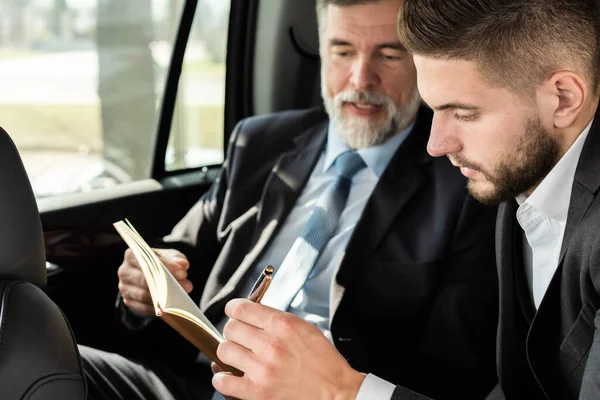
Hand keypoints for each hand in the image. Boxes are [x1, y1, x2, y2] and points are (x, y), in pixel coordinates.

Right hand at [117, 248, 192, 315]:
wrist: (148, 274)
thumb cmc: (160, 262)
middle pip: (144, 280)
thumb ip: (176, 258)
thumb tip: (183, 265)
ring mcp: (125, 289)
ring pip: (143, 296)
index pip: (146, 261)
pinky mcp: (129, 302)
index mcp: (132, 255)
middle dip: (167, 284)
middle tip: (187, 286)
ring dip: (164, 298)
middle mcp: (125, 272)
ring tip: (182, 296)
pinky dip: (158, 308)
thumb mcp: (168, 256)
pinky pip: (143, 308)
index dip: (165, 267)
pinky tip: (172, 307)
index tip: (183, 273)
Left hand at [212, 299, 365, 399]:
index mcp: (283, 325)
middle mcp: (270, 344)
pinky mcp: (256, 392)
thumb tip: (254, 314)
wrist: (336, 394)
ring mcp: (261, 369)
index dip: (234, 308)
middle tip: (241, 338)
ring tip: (239, 356)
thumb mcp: (306, 329)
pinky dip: (223, 377)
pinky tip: (232, 376)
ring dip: (230, 352)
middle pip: (231, 328)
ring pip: (224, 350)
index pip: (242, 308)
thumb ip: (278, 320)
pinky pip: (222, 380)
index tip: (233, 312)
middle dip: (234, 331)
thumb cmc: (324, 363)